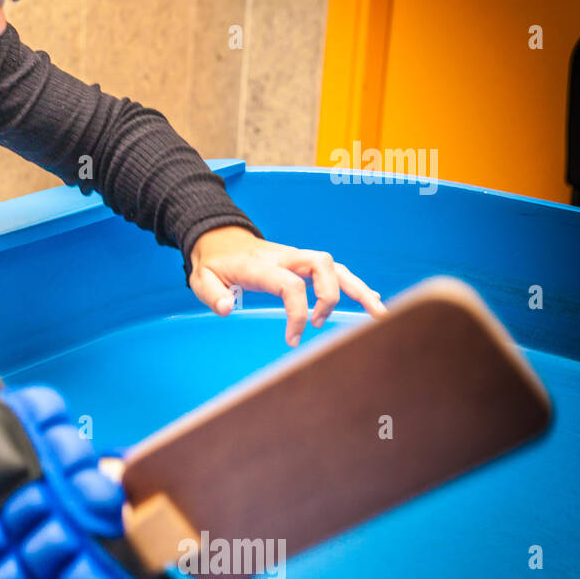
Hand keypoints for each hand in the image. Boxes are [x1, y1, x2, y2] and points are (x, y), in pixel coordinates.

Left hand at [189, 226, 389, 346]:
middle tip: (320, 324)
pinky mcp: (301, 262)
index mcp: (260, 265)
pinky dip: (353, 284)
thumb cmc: (212, 262)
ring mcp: (295, 257)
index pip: (290, 285)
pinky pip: (333, 270)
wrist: (217, 238)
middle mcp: (284, 257)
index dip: (297, 314)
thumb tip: (226, 308)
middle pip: (322, 265)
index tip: (293, 340)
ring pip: (334, 266)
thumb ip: (212, 294)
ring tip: (379, 315)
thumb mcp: (201, 279)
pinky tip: (371, 300)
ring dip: (357, 288)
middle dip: (332, 295)